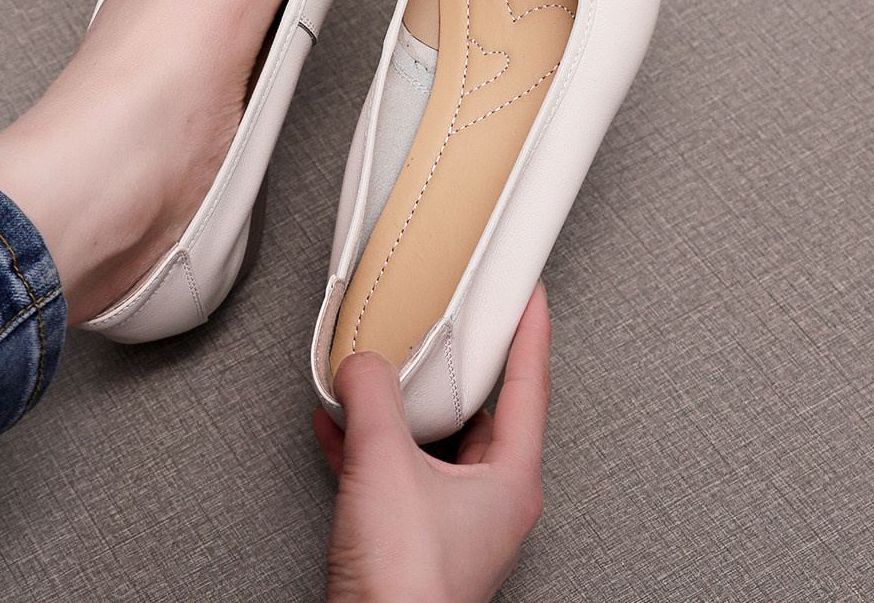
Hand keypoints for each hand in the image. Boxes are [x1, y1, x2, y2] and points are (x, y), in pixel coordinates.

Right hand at [313, 281, 551, 602]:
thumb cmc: (407, 586)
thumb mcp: (386, 464)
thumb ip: (372, 398)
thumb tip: (361, 366)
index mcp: (509, 479)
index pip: (530, 385)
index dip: (531, 333)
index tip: (533, 298)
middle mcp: (489, 500)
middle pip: (478, 413)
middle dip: (450, 373)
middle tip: (438, 334)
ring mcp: (452, 522)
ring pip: (432, 444)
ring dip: (401, 411)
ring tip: (374, 380)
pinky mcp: (413, 539)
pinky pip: (396, 472)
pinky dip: (370, 445)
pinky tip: (340, 429)